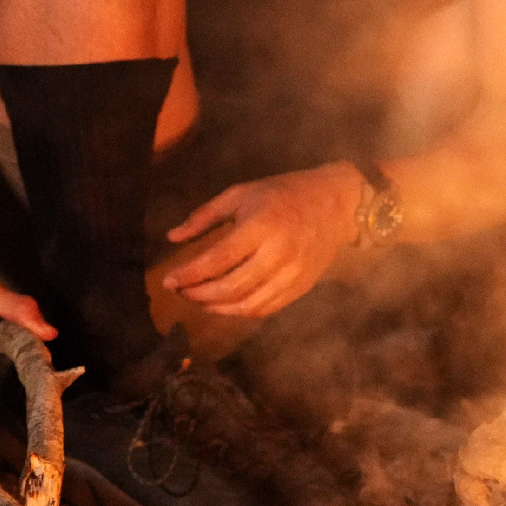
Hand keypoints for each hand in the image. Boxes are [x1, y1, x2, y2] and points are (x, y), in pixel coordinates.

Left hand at [161, 163, 360, 318]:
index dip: (189, 275)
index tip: (168, 281)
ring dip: (217, 308)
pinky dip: (241, 312)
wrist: (336, 203)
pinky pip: (266, 309)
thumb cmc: (284, 193)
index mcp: (261, 227)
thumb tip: (173, 238)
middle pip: (230, 288)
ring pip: (247, 305)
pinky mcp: (301, 287)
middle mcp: (278, 255)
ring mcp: (292, 274)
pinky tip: (226, 304)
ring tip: (200, 299)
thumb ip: (205, 216)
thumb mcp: (241, 194)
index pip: (217, 260)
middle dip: (199, 294)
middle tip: (182, 291)